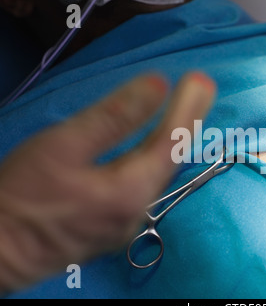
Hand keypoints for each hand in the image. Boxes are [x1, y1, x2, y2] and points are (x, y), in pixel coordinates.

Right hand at [0, 72, 215, 293]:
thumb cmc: (21, 196)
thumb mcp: (64, 148)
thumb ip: (113, 118)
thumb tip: (158, 86)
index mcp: (131, 193)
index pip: (170, 144)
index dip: (188, 110)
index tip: (201, 79)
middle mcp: (139, 211)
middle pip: (169, 160)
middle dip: (186, 121)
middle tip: (202, 88)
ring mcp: (127, 223)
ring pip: (157, 173)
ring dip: (171, 139)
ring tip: (187, 109)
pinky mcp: (113, 225)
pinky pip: (143, 185)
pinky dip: (152, 158)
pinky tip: (154, 145)